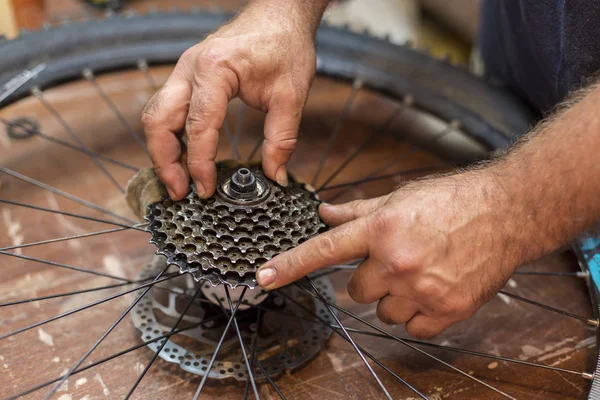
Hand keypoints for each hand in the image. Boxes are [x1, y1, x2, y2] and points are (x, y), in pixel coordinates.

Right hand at [141, 3, 317, 199]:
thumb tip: (275, 176)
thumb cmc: (285, 45)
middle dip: (164, 161)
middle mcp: (190, 68)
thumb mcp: (291, 96)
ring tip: (177, 181)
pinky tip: (182, 156)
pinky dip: (169, 135)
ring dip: (162, 150)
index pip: (198, 126)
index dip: (199, 164)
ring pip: (155, 115)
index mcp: (215, 70)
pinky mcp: (187, 75)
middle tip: (180, 192)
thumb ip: (282, 139)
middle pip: (158, 121)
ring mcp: (184, 70)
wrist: (280, 14)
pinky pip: (166, 108)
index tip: (206, 190)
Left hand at [256, 172, 520, 337]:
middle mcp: (397, 260)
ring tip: (420, 272)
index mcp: (381, 228)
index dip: (290, 265)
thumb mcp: (400, 197)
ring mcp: (422, 288)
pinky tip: (435, 288)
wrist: (505, 211)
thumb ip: (357, 210)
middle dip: (369, 279)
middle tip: (396, 261)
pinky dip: (419, 313)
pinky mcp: (446, 310)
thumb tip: (324, 213)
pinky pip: (412, 327)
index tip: (264, 278)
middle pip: (355, 291)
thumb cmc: (452, 200)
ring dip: (394, 298)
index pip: (324, 250)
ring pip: (383, 312)